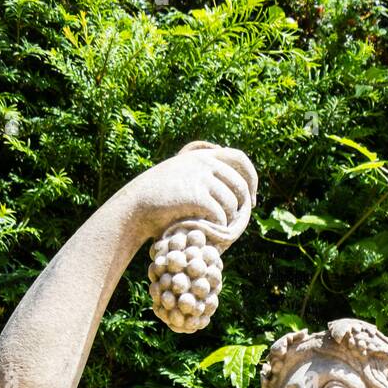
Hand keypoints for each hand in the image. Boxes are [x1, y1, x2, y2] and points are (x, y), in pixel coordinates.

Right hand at [130, 141, 257, 244]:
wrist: (136, 206)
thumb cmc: (158, 198)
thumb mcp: (180, 176)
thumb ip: (202, 174)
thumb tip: (229, 184)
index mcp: (202, 154)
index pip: (239, 158)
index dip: (251, 178)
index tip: (252, 198)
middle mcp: (204, 161)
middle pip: (240, 184)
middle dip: (244, 206)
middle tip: (240, 222)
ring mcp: (200, 177)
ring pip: (232, 203)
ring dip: (228, 220)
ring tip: (217, 229)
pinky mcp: (196, 195)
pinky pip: (221, 215)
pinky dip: (218, 228)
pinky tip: (209, 232)